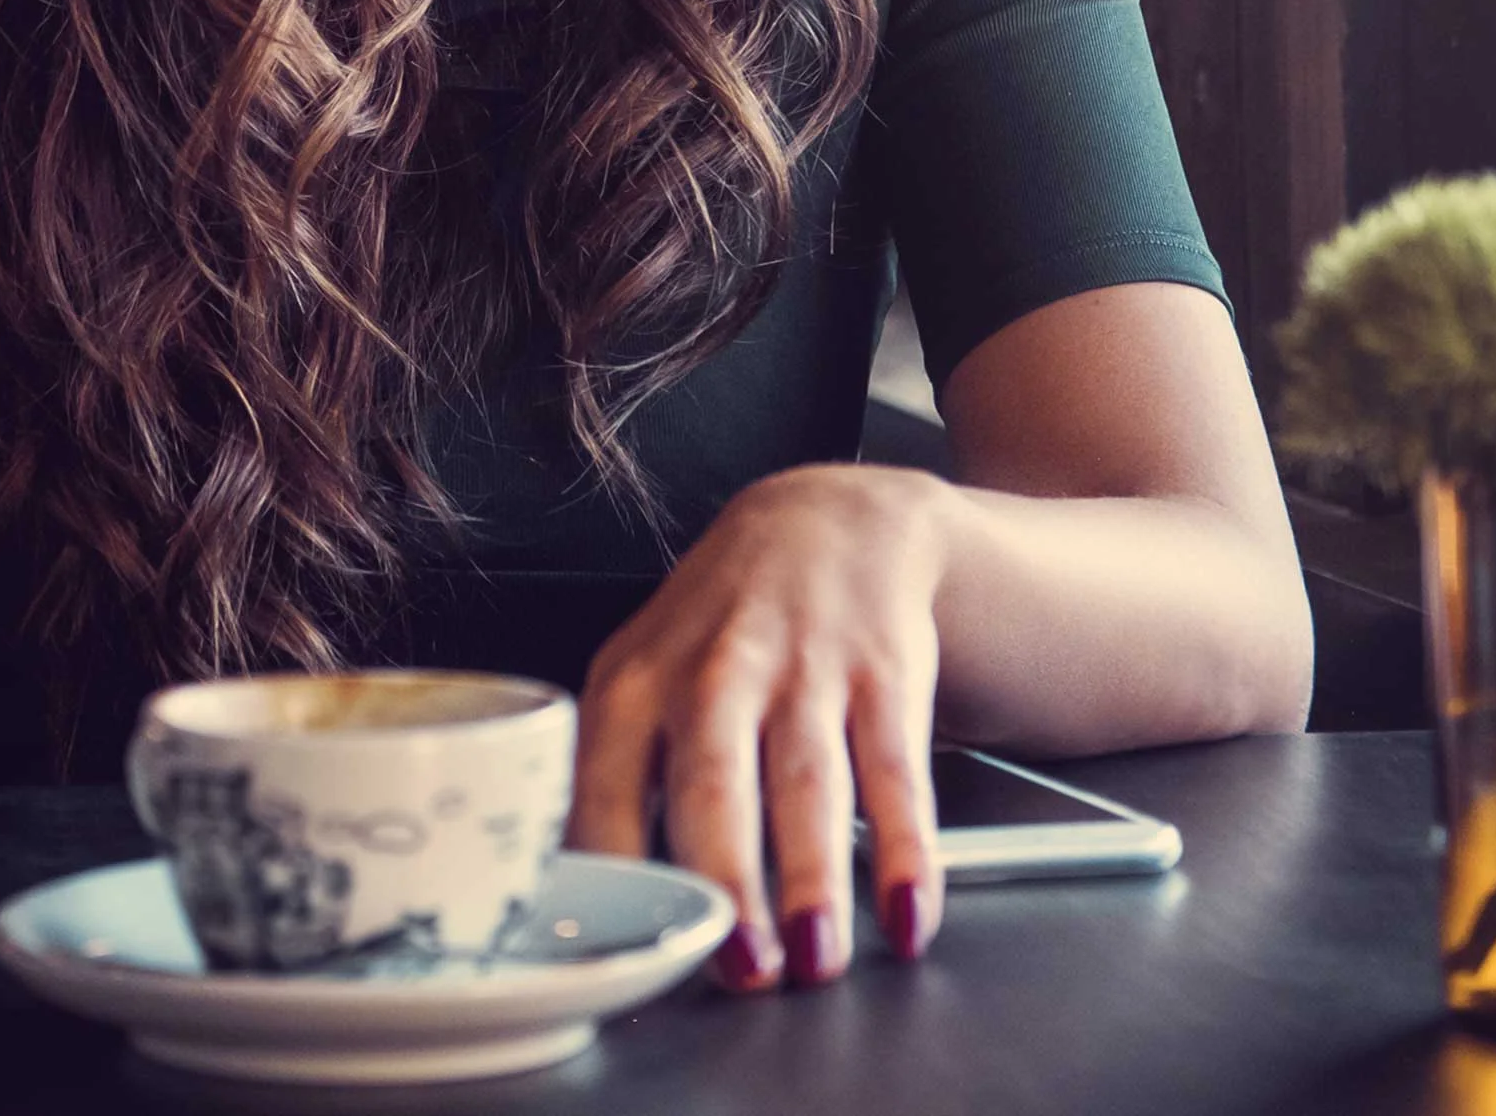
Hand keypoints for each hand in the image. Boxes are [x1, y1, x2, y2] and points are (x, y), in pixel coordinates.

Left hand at [568, 462, 950, 989]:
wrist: (828, 523)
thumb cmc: (717, 635)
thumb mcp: (641, 678)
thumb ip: (615, 782)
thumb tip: (588, 904)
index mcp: (632, 685)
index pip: (605, 785)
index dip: (619, 870)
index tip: (636, 948)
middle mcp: (712, 673)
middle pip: (710, 786)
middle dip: (727, 882)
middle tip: (743, 971)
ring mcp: (802, 670)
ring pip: (805, 784)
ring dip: (814, 879)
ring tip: (816, 959)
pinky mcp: (882, 673)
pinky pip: (896, 771)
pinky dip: (907, 850)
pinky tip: (907, 915)